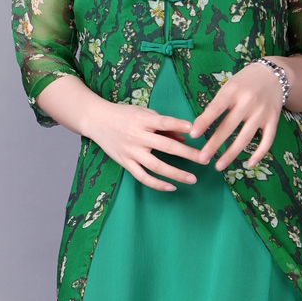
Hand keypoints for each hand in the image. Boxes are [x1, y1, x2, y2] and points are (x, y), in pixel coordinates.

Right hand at [88, 99, 209, 190]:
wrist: (97, 120)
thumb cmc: (124, 115)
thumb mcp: (144, 113)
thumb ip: (164, 125)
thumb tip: (185, 136)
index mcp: (143, 120)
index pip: (165, 122)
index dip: (180, 126)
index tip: (195, 130)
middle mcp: (138, 136)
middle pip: (166, 146)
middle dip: (187, 153)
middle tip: (204, 159)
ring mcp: (131, 151)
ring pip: (156, 166)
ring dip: (176, 173)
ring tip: (192, 179)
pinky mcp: (125, 162)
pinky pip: (143, 177)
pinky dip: (157, 184)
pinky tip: (171, 187)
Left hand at [189, 63, 283, 170]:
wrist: (273, 74)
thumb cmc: (245, 82)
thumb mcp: (229, 86)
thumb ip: (216, 104)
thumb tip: (198, 126)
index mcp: (233, 91)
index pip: (216, 108)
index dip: (204, 122)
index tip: (193, 135)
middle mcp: (248, 101)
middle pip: (229, 127)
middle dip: (214, 145)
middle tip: (201, 159)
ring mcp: (262, 112)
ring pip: (246, 137)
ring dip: (231, 154)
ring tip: (218, 166)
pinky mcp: (273, 119)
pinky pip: (267, 140)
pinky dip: (259, 154)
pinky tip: (249, 164)